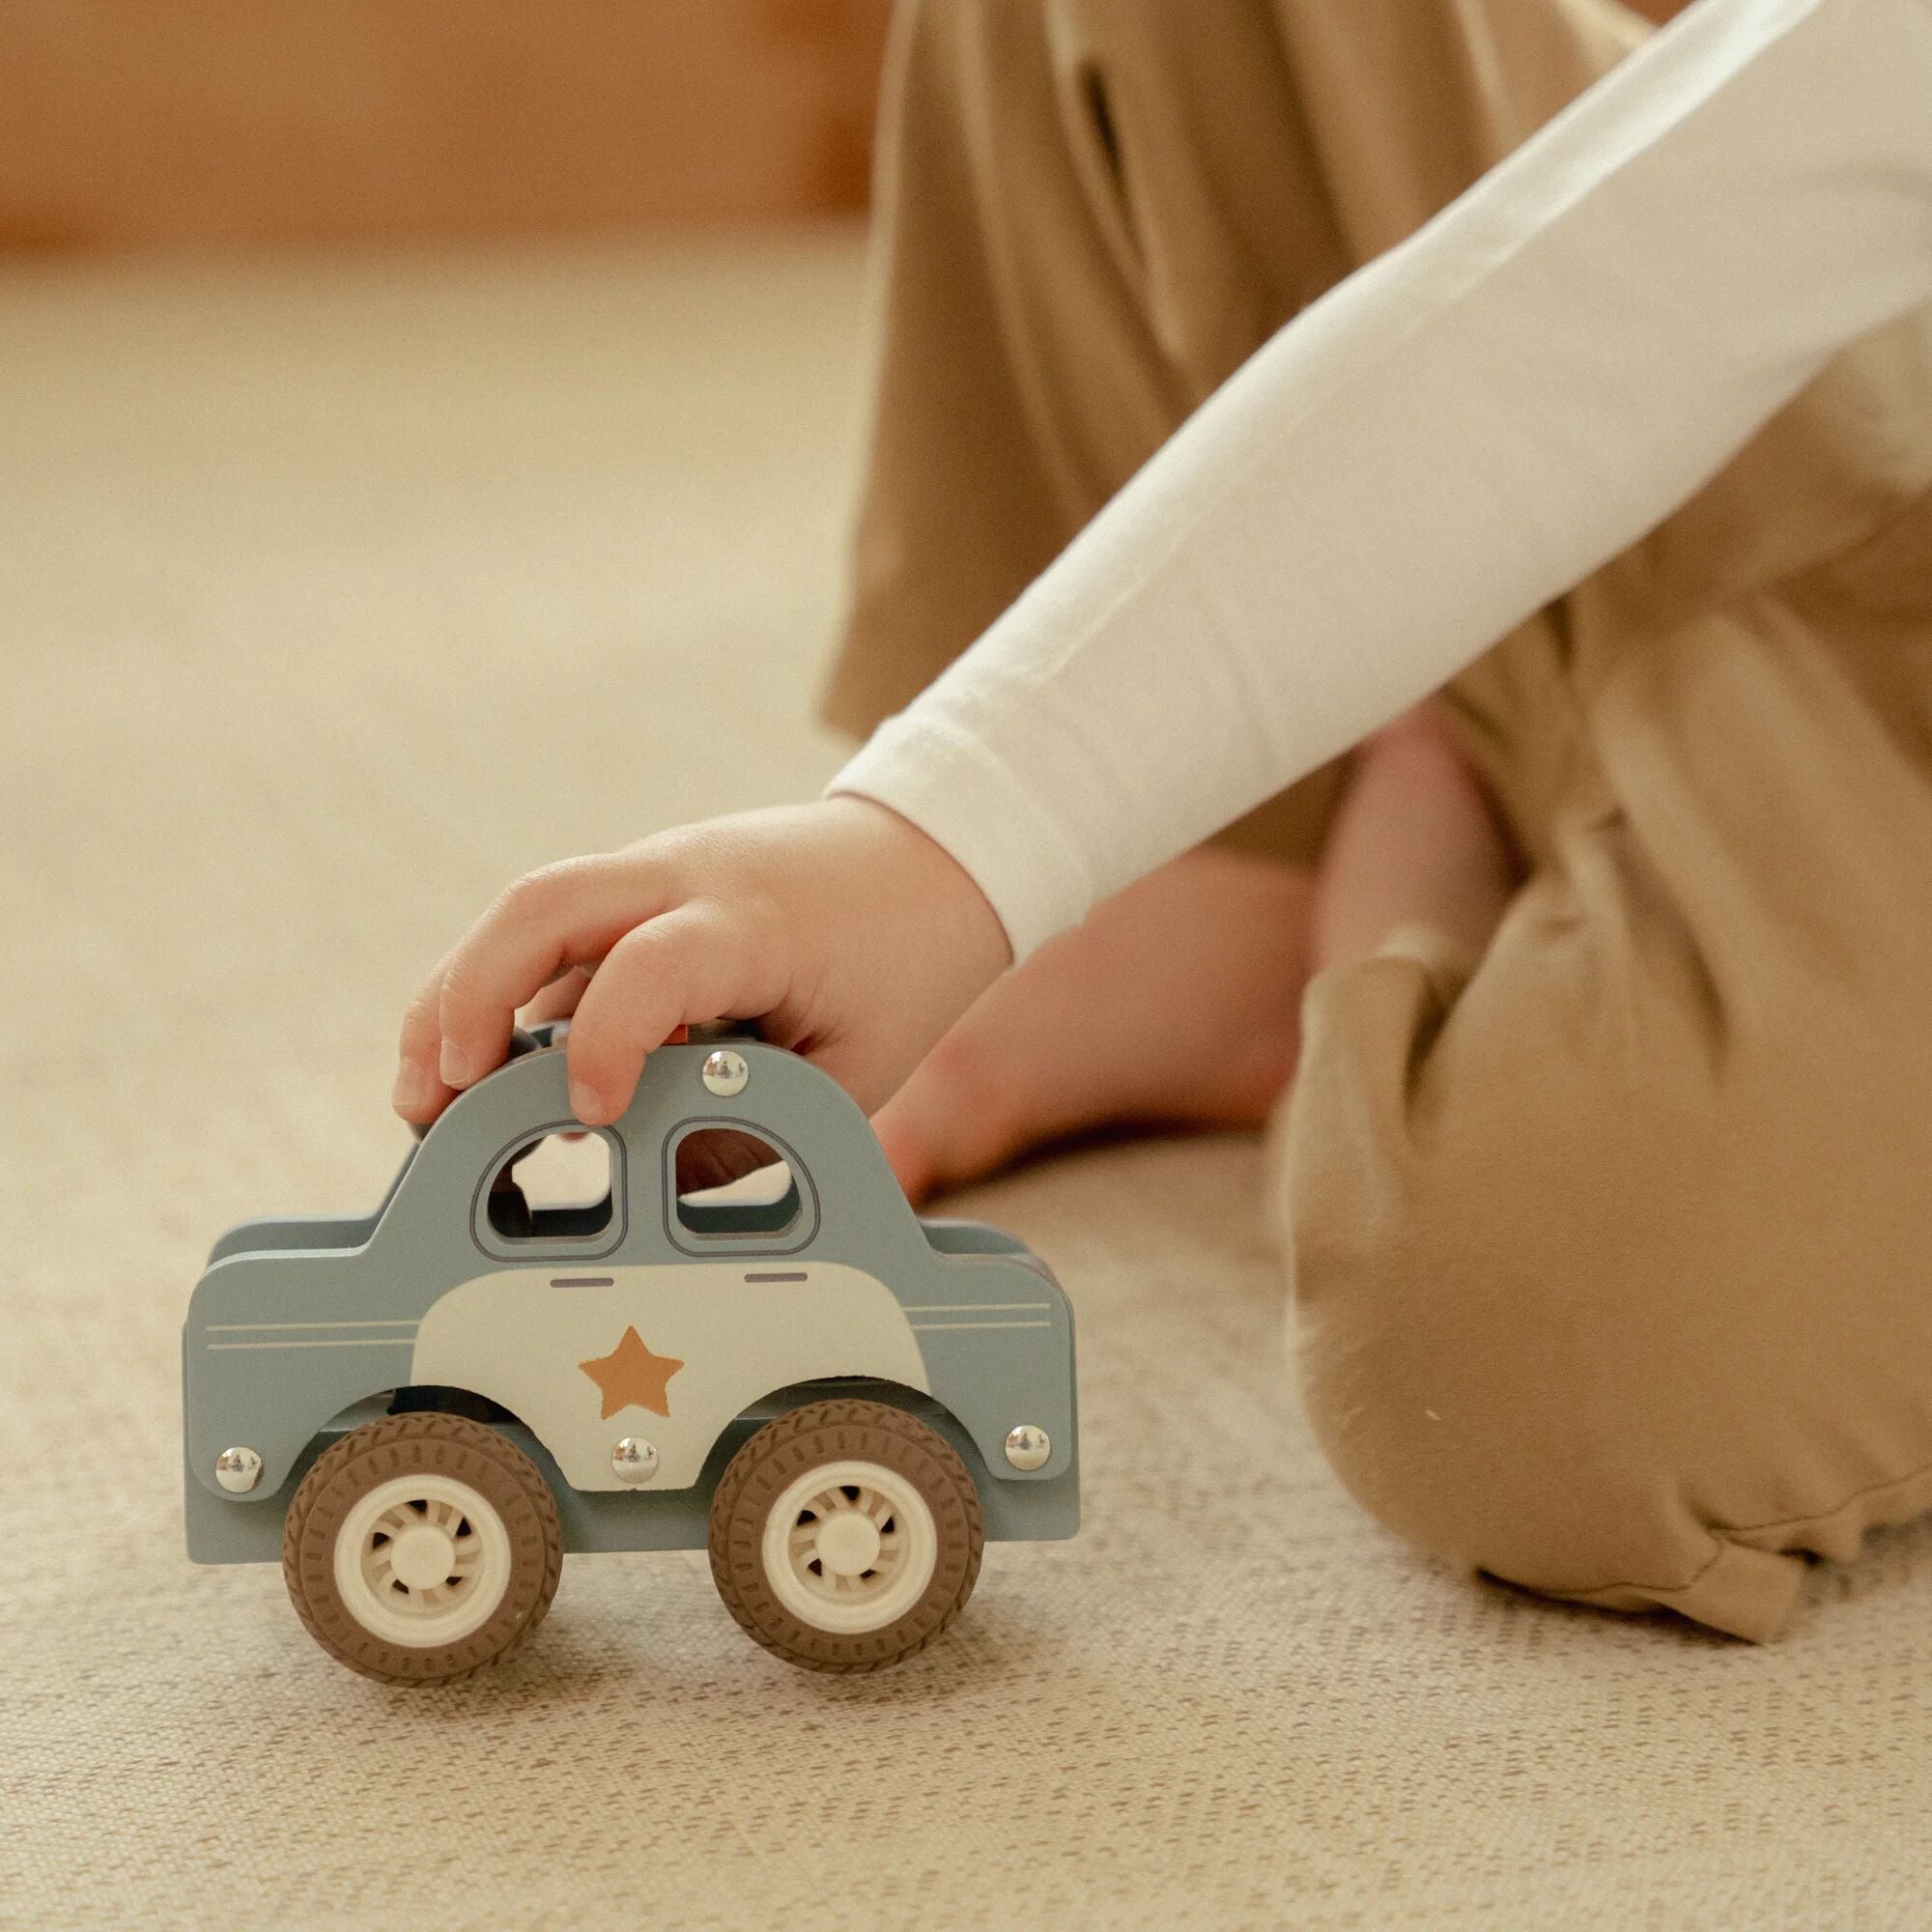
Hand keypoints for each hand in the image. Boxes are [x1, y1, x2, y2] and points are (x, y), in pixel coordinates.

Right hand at [392, 797, 1011, 1129]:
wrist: (931, 852)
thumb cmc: (900, 963)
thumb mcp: (852, 1066)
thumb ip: (753, 1121)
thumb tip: (649, 1181)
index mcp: (753, 923)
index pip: (652, 964)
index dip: (606, 1042)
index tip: (589, 1118)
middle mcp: (686, 876)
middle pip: (542, 905)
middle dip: (465, 1001)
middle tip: (430, 1103)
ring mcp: (655, 869)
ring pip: (527, 911)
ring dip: (459, 996)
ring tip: (423, 1099)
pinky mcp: (639, 884)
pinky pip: (554, 931)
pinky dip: (504, 991)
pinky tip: (482, 1069)